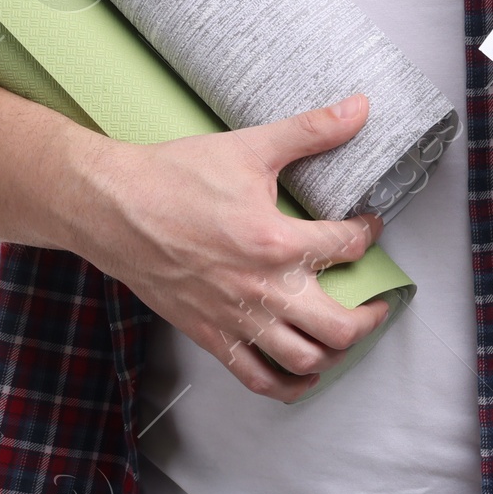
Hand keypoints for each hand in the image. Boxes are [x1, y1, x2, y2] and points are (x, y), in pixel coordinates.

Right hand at [75, 93, 390, 401]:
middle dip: (370, 315)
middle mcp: (261, 289)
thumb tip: (359, 108)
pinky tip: (303, 371)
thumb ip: (311, 130)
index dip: (368, 234)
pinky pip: (258, 379)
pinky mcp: (211, 336)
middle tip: (377, 299)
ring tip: (345, 332)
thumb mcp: (250, 146)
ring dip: (335, 352)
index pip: (346, 247)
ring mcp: (236, 319)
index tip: (369, 225)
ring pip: (305, 361)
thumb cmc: (176, 176)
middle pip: (340, 327)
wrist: (114, 207)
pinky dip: (289, 385)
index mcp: (276, 240)